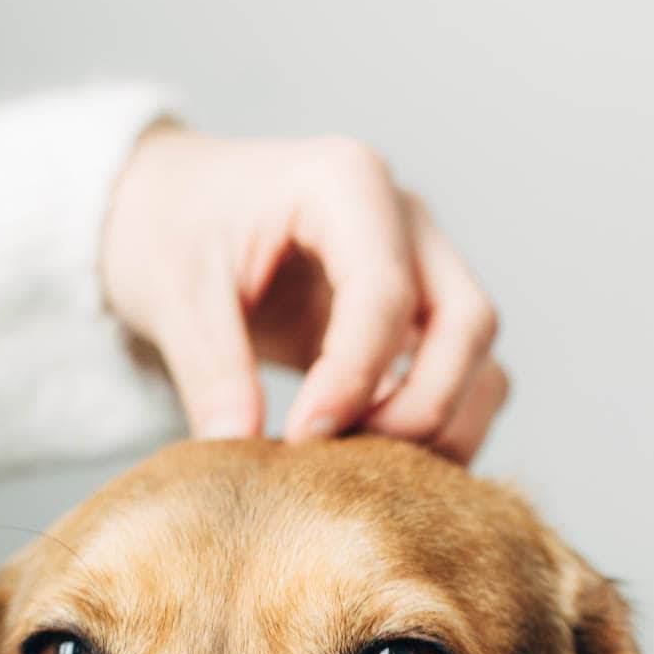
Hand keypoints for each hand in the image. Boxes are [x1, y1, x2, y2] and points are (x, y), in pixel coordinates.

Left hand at [101, 126, 507, 463]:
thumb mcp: (174, 291)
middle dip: (422, 407)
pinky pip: (464, 377)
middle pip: (468, 321)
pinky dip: (437, 426)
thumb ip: (210, 369)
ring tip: (361, 469)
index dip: (352, 379)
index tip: (300, 440)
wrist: (172, 211)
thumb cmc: (173, 228)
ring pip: (481, 355)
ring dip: (442, 424)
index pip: (385, 293)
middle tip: (347, 463)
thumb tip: (238, 449)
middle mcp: (405, 218)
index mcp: (345, 183)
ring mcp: (424, 266)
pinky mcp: (419, 317)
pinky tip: (371, 462)